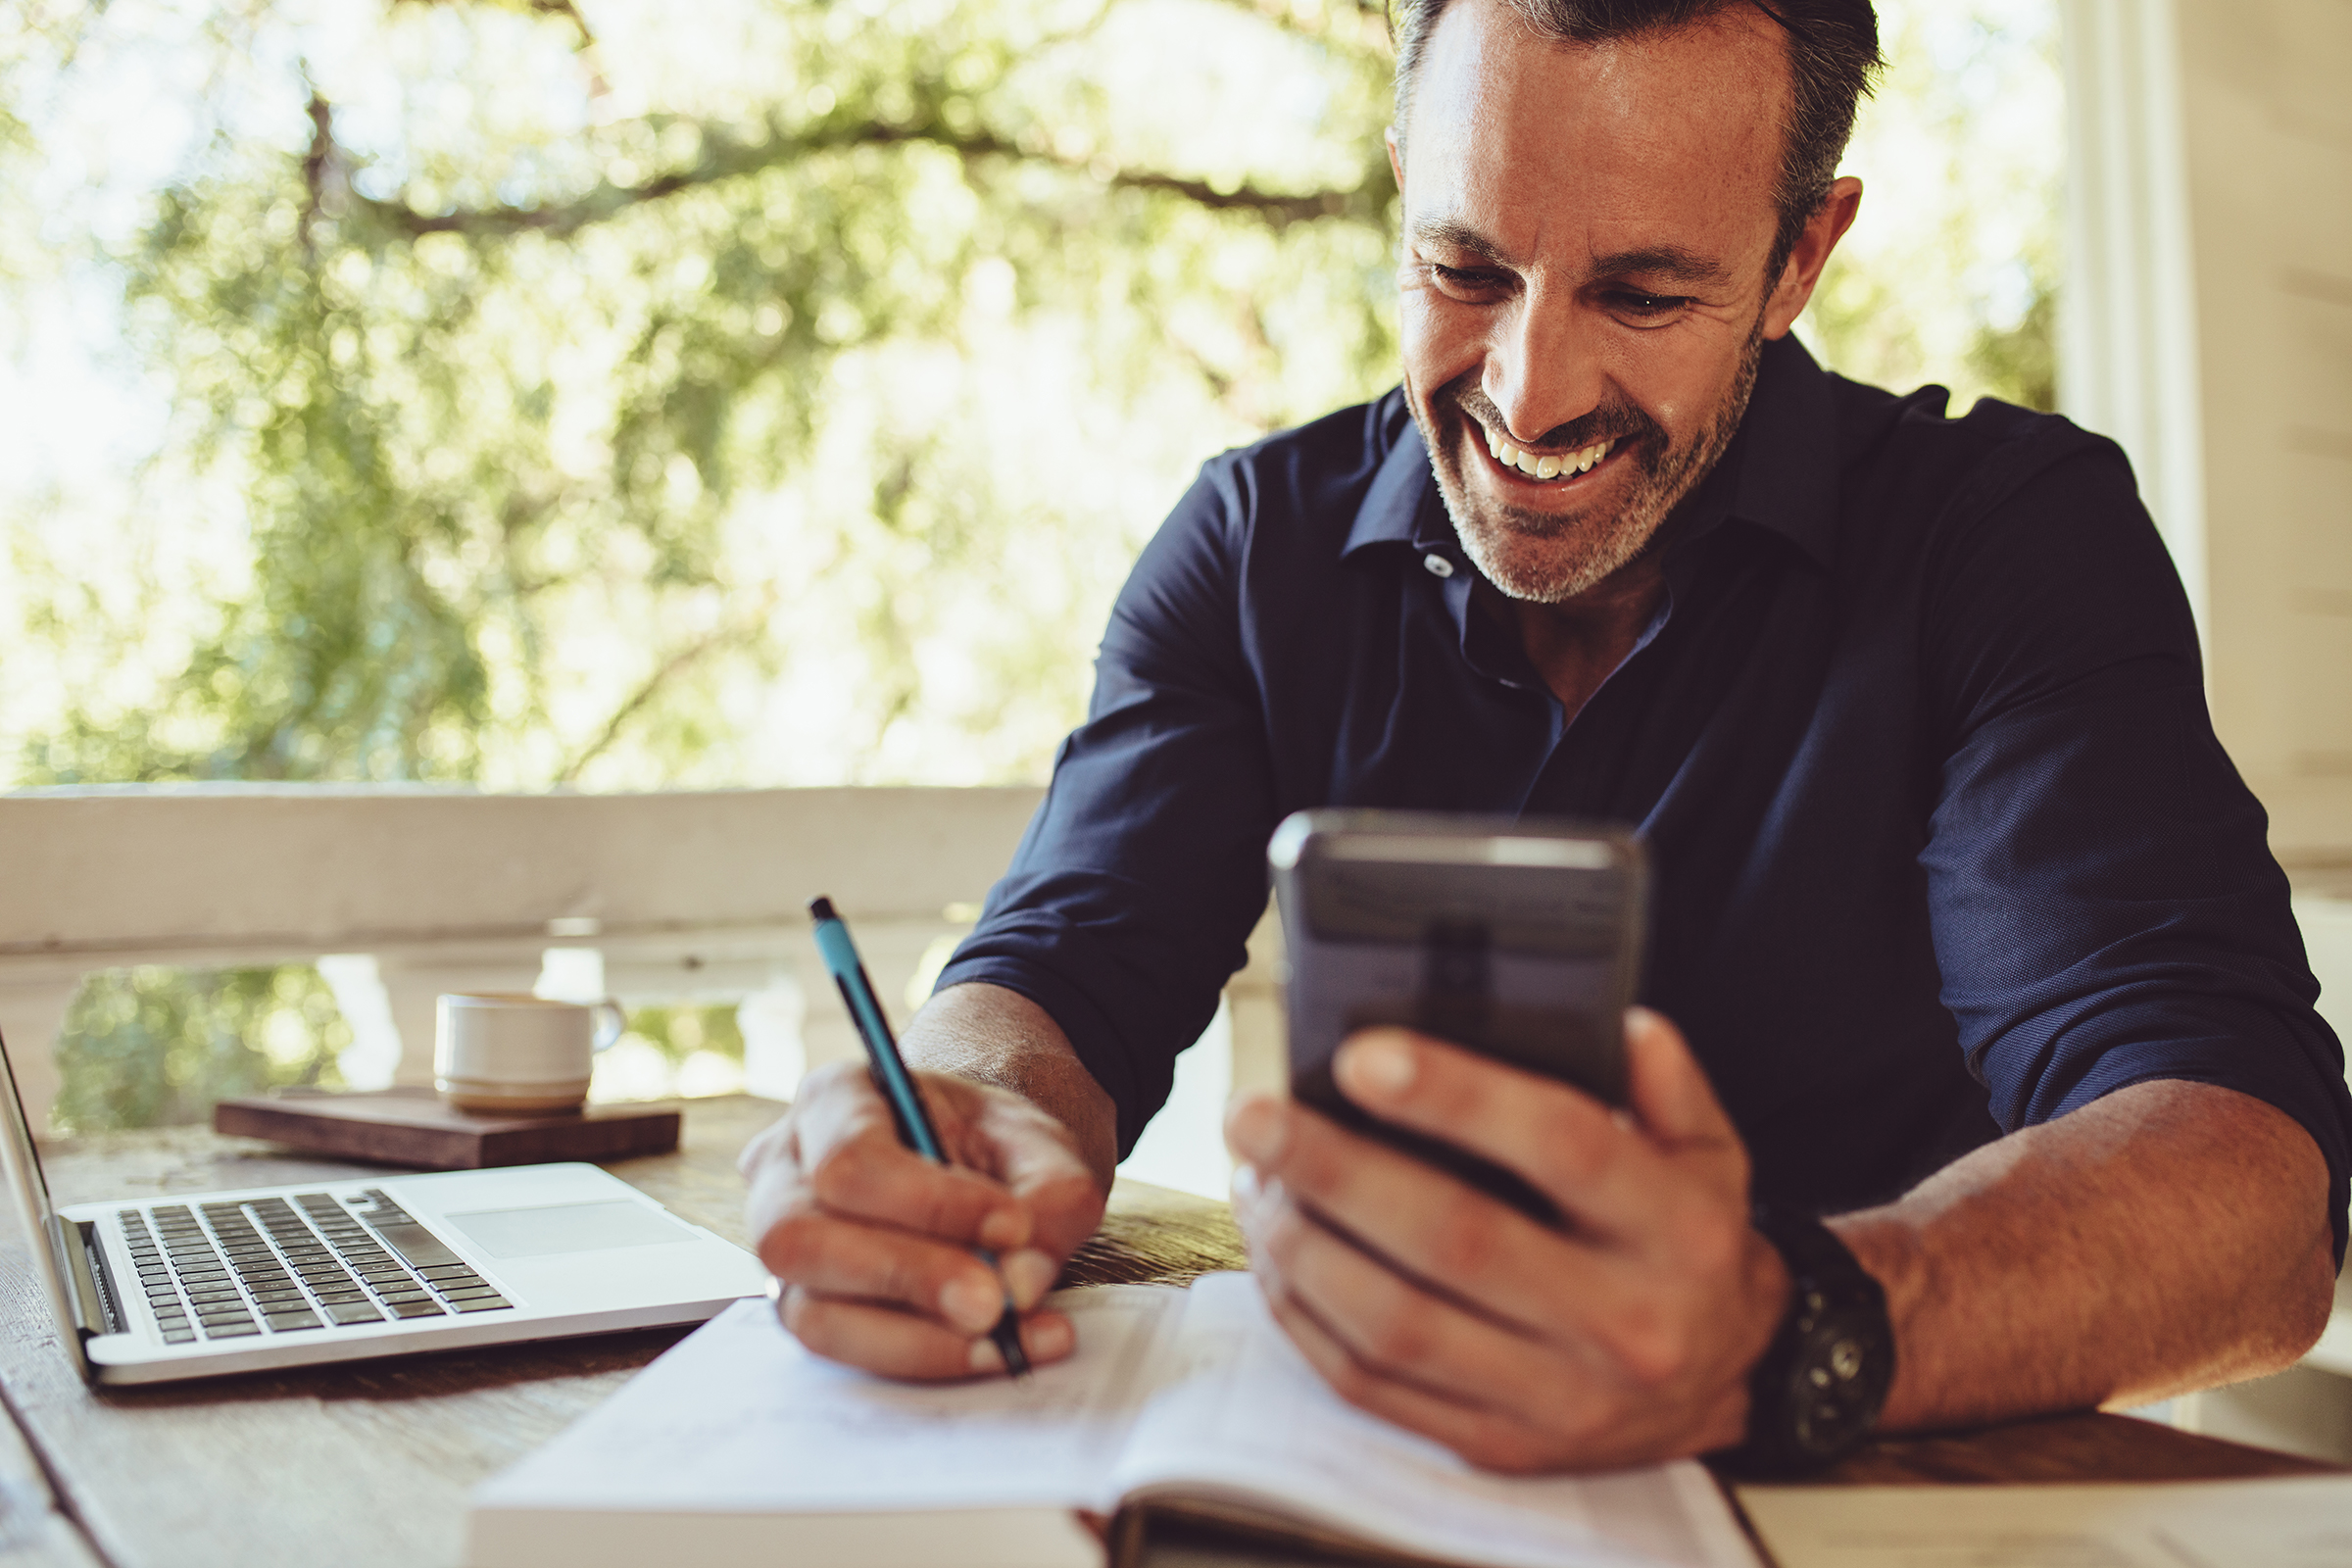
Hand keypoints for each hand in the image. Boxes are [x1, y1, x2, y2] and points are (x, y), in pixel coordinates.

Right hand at [741, 1059, 1106, 1378]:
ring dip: (917, 1339)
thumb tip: (1019, 1283)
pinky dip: (923, 1359)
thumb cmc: (994, 1144)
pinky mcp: (805, 1309)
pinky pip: (843, 1354)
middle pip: (804, 1239)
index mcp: (833, 1099)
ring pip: (812, 1314)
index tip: (1014, 1228)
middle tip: (995, 1306)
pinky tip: (994, 1352)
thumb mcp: (1041, 1144)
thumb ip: (1051, 1195)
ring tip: (1008, 1340)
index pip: (852, 1159)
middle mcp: (783, 1173)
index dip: (930, 1204)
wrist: (980, 1167)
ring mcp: (780, 1250)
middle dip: (908, 1279)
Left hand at [1223, 1008, 1787, 1471]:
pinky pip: (1374, 1386)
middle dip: (1337, 1171)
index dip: (1457, 1098)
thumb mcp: (1711, 1151)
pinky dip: (1307, 1318)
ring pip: (1398, 1326)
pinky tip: (1275, 1255)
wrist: (1726, 1381)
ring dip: (1305, 1248)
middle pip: (1455, 1241)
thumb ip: (1669, 1084)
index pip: (1563, 1147)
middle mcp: (1622, 1322)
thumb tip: (1623, 1027)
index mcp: (1676, 1231)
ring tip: (1253, 1179)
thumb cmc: (1689, 1241)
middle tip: (1256, 1115)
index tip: (1361, 1055)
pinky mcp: (1497, 1445)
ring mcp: (1556, 1398)